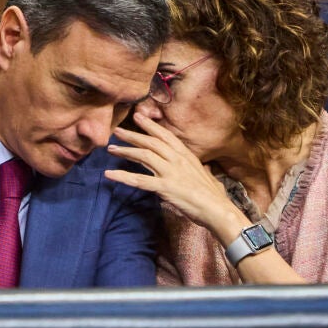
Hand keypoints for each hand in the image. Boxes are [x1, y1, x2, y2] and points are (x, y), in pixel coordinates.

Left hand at [104, 112, 237, 228]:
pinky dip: (122, 177)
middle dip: (133, 135)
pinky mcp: (165, 187)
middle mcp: (177, 160)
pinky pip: (139, 180)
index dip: (151, 126)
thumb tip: (200, 167)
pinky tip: (109, 175)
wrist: (217, 210)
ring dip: (126, 151)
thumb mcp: (206, 175)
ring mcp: (171, 172)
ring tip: (111, 149)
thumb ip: (198, 168)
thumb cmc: (213, 195)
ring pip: (144, 156)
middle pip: (151, 142)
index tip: (138, 117)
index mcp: (186, 155)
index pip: (166, 136)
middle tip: (117, 131)